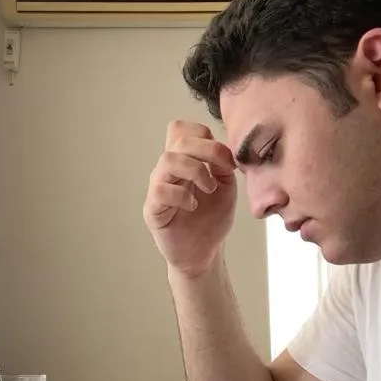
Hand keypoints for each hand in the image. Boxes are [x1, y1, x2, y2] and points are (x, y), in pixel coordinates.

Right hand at [144, 120, 238, 277]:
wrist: (205, 251)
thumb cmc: (212, 219)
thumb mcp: (226, 186)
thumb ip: (222, 164)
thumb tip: (223, 149)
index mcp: (184, 160)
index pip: (183, 129)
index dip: (205, 137)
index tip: (226, 159)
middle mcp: (168, 170)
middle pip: (179, 139)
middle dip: (208, 150)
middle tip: (223, 171)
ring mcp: (158, 187)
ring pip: (169, 160)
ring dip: (196, 171)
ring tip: (209, 189)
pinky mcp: (153, 209)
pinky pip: (161, 190)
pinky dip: (182, 195)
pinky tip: (193, 205)